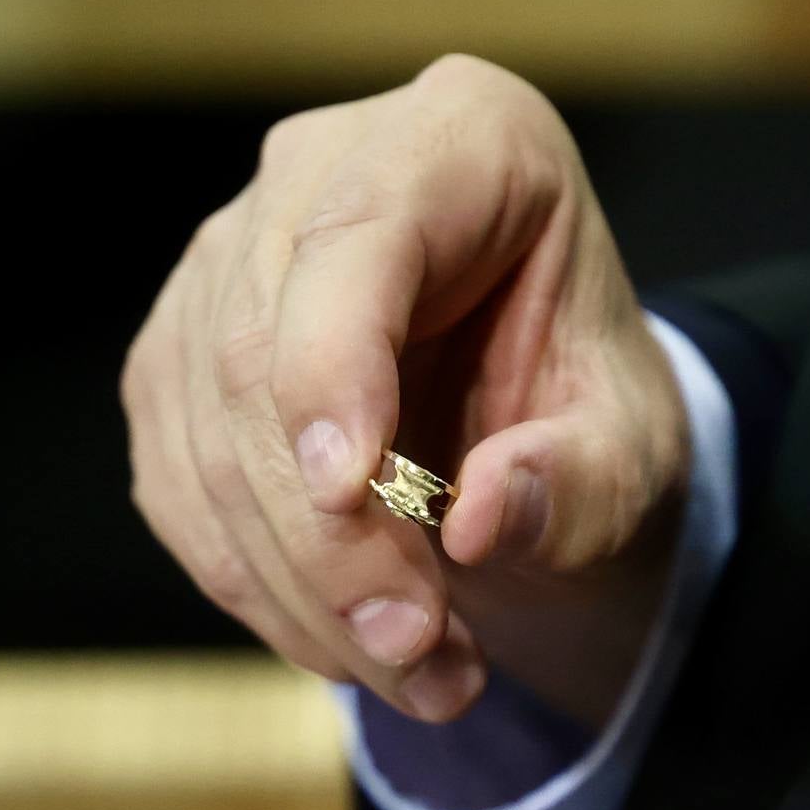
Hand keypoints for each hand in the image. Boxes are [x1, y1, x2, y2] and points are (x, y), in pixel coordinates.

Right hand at [122, 55, 690, 727]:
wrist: (534, 439)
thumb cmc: (589, 413)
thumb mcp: (635, 453)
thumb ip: (582, 480)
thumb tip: (482, 516)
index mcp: (461, 137)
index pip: (358, 234)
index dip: (334, 364)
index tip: (348, 494)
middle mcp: (318, 172)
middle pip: (262, 356)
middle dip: (330, 536)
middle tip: (418, 651)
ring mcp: (224, 264)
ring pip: (208, 439)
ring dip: (299, 587)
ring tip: (415, 672)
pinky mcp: (174, 361)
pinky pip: (181, 489)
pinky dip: (258, 587)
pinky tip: (348, 642)